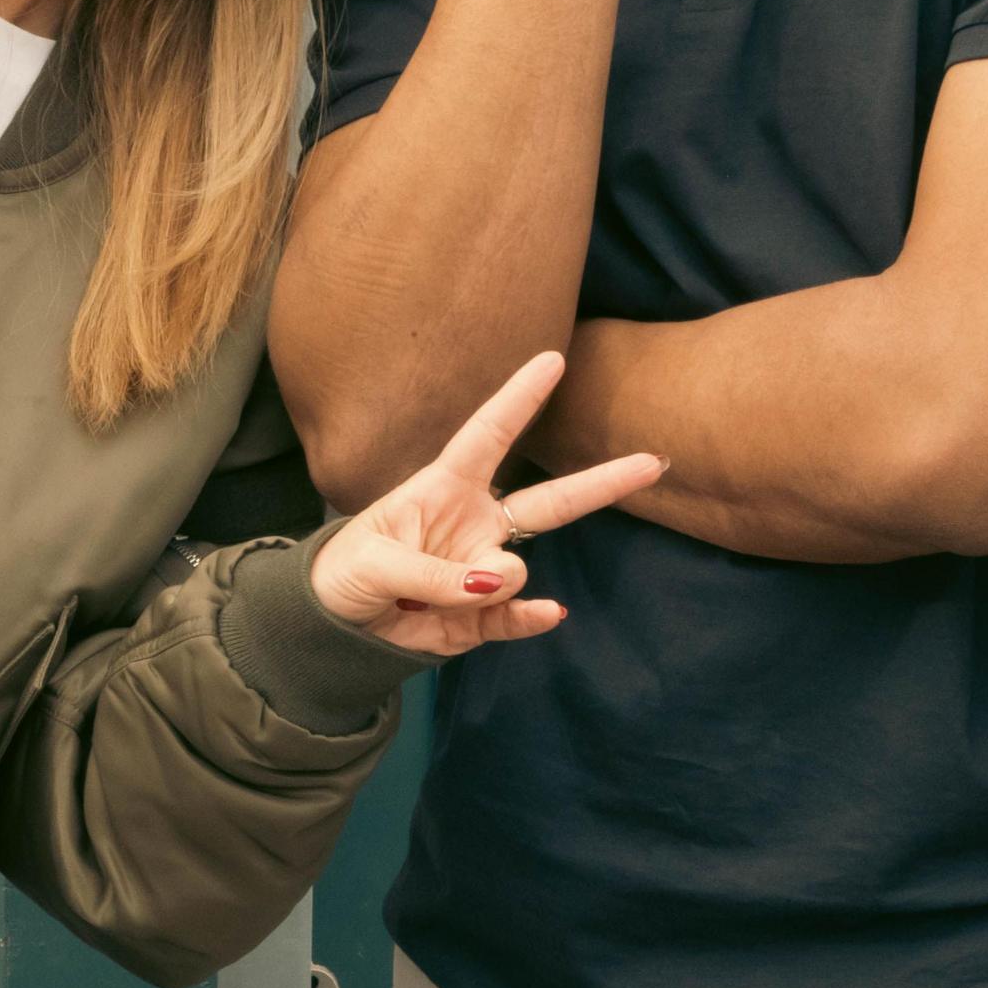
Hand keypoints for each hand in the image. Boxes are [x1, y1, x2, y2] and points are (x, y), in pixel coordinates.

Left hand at [305, 351, 662, 656]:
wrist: (334, 628)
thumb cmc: (345, 571)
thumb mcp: (375, 561)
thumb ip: (435, 572)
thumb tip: (502, 580)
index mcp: (443, 488)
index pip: (488, 435)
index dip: (519, 398)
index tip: (553, 359)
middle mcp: (474, 524)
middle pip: (549, 500)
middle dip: (601, 482)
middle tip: (654, 462)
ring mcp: (482, 571)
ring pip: (514, 569)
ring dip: (492, 583)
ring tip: (440, 597)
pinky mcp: (480, 617)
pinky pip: (515, 615)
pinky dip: (530, 616)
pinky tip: (549, 613)